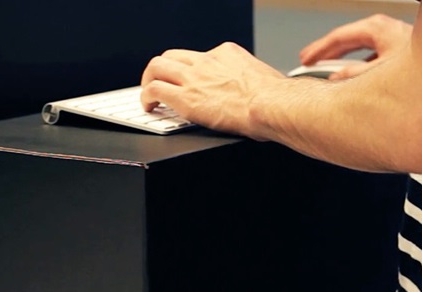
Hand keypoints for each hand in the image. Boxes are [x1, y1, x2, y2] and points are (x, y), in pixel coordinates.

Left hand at [140, 42, 284, 137]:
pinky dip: (146, 98)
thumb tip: (253, 96)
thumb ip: (248, 83)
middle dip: (162, 69)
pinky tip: (149, 107)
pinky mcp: (185, 98)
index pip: (199, 56)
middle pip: (172, 55)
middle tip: (160, 82)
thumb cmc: (275, 100)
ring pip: (156, 67)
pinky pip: (154, 90)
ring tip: (149, 94)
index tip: (190, 80)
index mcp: (227, 54)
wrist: (271, 105)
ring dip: (149, 80)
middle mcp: (207, 62)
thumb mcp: (262, 79)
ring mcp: (194, 78)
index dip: (190, 69)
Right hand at [299, 14, 412, 79]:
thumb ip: (352, 77)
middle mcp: (387, 31)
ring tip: (330, 73)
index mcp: (378, 30)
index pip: (339, 37)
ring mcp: (395, 41)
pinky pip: (375, 57)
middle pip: (349, 40)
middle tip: (309, 63)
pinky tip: (358, 80)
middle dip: (328, 53)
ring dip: (346, 62)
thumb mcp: (379, 74)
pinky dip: (362, 67)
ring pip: (362, 49)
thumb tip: (335, 80)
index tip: (304, 60)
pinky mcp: (403, 53)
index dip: (318, 50)